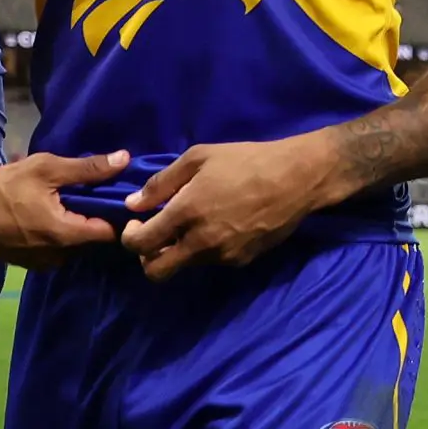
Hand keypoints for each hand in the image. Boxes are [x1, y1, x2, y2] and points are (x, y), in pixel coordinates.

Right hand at [0, 150, 128, 266]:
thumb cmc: (0, 187)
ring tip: (64, 202)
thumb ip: (87, 168)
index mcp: (64, 235)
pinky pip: (53, 251)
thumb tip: (124, 160)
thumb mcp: (45, 169)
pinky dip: (55, 234)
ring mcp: (39, 264)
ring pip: (72, 248)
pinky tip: (45, 213)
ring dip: (73, 227)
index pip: (108, 234)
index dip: (115, 214)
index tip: (115, 196)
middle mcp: (56, 257)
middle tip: (88, 194)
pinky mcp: (25, 264)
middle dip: (92, 219)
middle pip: (91, 241)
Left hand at [118, 132, 339, 279]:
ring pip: (186, 265)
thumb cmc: (247, 160)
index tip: (136, 223)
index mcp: (187, 212)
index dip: (130, 236)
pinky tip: (221, 226)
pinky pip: (212, 261)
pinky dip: (206, 249)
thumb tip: (133, 204)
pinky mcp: (241, 261)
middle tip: (155, 236)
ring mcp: (223, 256)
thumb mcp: (199, 157)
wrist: (297, 178)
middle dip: (147, 258)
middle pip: (157, 272)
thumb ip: (161, 183)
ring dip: (180, 250)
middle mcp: (201, 242)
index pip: (141, 243)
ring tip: (194, 224)